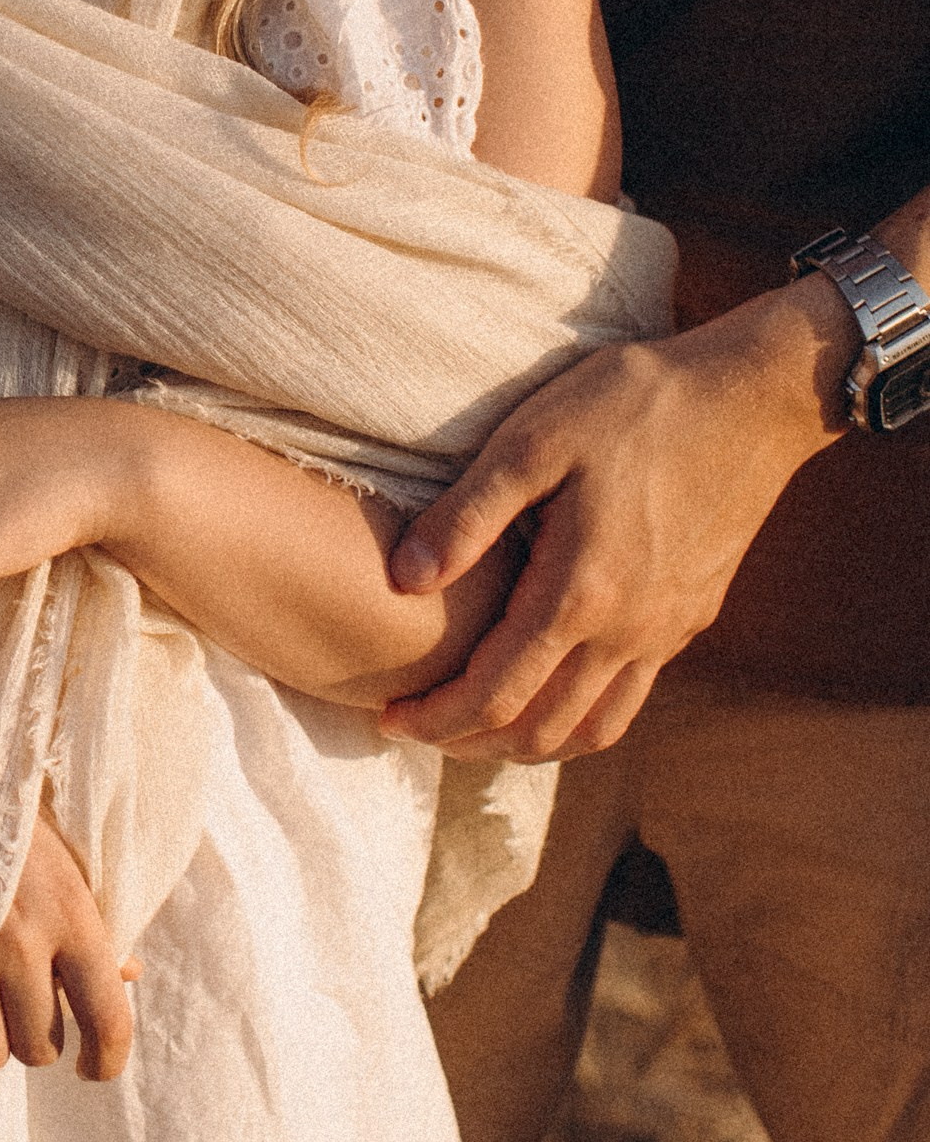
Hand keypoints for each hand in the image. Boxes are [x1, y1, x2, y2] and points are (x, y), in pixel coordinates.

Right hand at [0, 807, 138, 1100]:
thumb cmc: (5, 818)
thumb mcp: (65, 859)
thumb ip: (95, 920)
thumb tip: (128, 974)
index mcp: (72, 918)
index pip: (108, 1020)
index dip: (108, 1060)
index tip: (96, 1070)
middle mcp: (22, 946)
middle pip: (41, 1048)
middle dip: (37, 1040)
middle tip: (26, 1010)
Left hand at [377, 286, 849, 761]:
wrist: (753, 397)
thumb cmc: (632, 406)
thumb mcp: (531, 441)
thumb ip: (466, 517)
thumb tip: (403, 582)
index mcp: (578, 594)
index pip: (493, 695)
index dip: (434, 718)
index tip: (389, 719)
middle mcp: (627, 630)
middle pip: (538, 730)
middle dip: (471, 742)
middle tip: (421, 729)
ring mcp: (666, 630)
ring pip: (591, 727)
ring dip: (527, 744)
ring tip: (478, 727)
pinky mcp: (691, 616)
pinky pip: (631, 696)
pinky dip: (581, 716)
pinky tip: (552, 688)